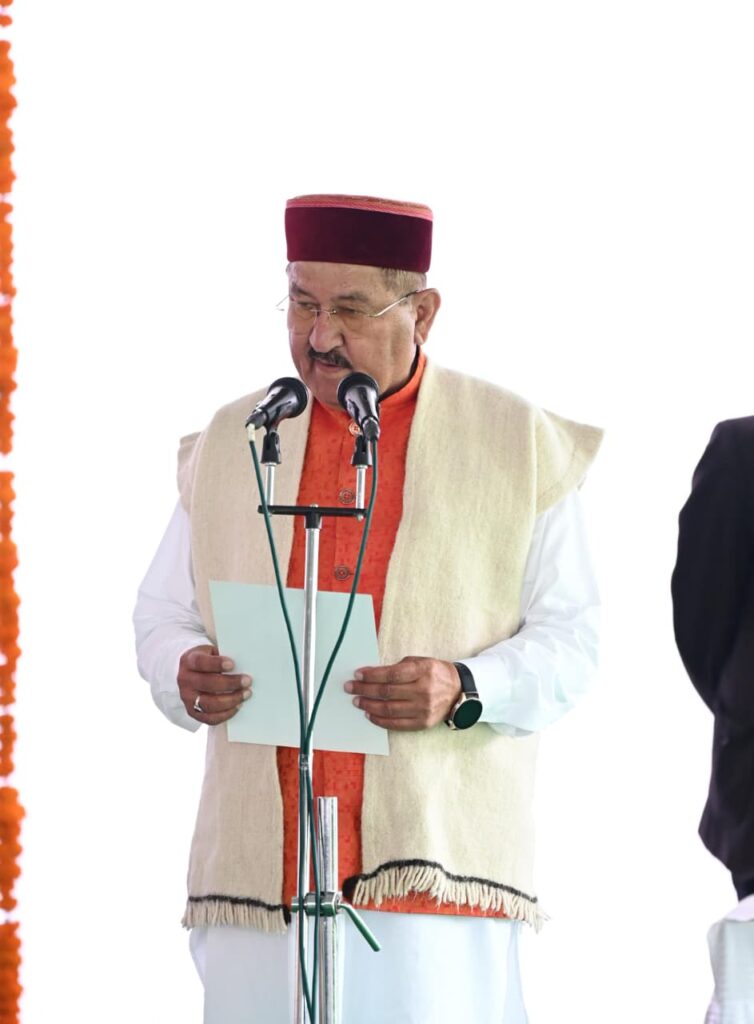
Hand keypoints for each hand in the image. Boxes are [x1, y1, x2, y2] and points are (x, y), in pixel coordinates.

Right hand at [178, 644, 251, 724]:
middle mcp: (185, 680)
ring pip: (209, 704)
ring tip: (246, 694)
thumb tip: (243, 665)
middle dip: (230, 683)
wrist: (191, 673)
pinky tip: (238, 705)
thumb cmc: (207, 661)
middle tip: (247, 681)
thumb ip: (223, 656)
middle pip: (207, 684)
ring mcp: (187, 698)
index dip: (216, 664)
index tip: (232, 664)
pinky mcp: (193, 712)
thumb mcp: (211, 652)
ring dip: (231, 700)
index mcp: (189, 661)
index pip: (200, 662)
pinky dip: (226, 714)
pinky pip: (210, 718)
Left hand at [344, 657, 461, 730]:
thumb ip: (398, 668)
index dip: (371, 676)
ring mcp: (423, 709)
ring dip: (369, 705)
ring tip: (357, 701)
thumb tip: (371, 675)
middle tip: (350, 688)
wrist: (458, 690)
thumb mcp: (420, 662)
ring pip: (389, 709)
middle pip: (387, 692)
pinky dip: (380, 720)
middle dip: (364, 689)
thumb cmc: (435, 673)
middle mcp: (423, 691)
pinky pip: (396, 724)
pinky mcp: (422, 723)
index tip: (357, 675)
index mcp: (423, 671)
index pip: (391, 675)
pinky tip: (370, 714)